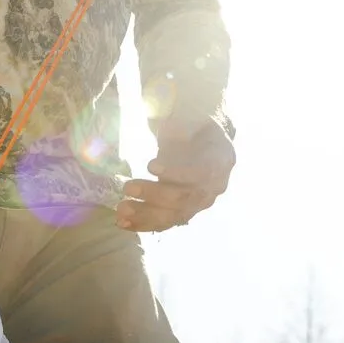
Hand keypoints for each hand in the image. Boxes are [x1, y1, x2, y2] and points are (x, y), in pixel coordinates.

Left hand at [116, 116, 235, 232]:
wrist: (204, 143)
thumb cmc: (195, 127)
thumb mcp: (192, 118)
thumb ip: (181, 125)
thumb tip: (170, 129)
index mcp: (222, 158)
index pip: (201, 171)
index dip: (176, 172)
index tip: (150, 165)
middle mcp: (215, 186)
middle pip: (185, 196)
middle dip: (154, 193)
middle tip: (127, 186)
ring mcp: (200, 202)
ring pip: (174, 214)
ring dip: (145, 214)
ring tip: (121, 209)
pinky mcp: (185, 212)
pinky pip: (166, 222)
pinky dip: (143, 224)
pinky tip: (122, 222)